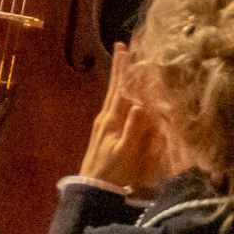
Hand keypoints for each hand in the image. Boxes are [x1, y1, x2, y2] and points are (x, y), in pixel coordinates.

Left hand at [78, 45, 174, 194]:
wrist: (94, 186)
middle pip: (115, 87)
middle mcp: (106, 117)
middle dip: (119, 67)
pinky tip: (122, 90)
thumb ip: (133, 129)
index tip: (126, 51)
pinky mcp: (105, 130)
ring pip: (113, 94)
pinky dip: (119, 92)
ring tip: (122, 62)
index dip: (124, 71)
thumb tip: (139, 105)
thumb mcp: (126, 152)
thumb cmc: (114, 171)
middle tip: (122, 46)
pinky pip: (114, 105)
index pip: (120, 90)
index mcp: (111, 120)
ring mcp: (104, 123)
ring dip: (119, 77)